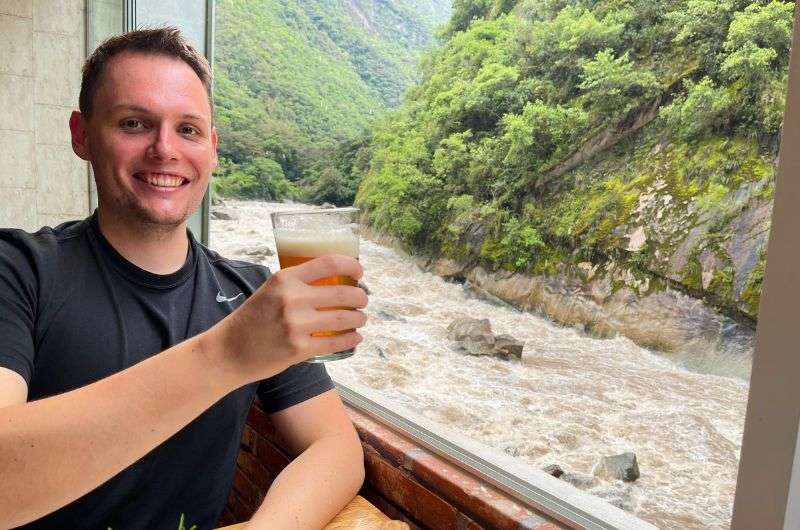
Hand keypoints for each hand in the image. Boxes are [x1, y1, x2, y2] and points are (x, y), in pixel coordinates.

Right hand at [211, 255, 367, 381]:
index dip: (352, 265)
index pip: (329, 263)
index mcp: (285, 279)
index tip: (360, 272)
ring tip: (361, 319)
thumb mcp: (270, 291)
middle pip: (344, 293)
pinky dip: (351, 340)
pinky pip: (336, 343)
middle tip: (363, 300)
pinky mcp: (299, 349)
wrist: (228, 351)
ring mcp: (297, 325)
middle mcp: (292, 299)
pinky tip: (355, 337)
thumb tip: (331, 280)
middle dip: (361, 297)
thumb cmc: (251, 319)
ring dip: (360, 319)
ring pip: (345, 318)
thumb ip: (296, 284)